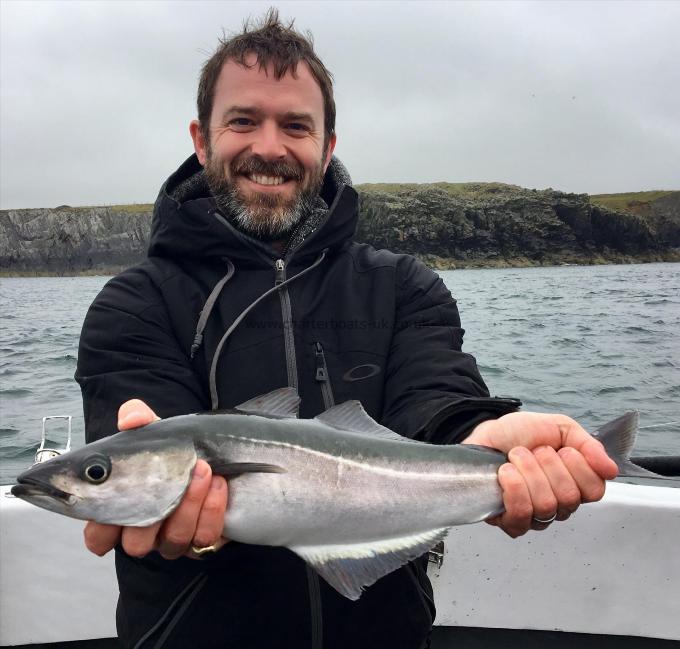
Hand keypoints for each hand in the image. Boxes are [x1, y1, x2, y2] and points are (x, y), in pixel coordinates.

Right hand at [83, 400, 228, 558]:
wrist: (214, 454)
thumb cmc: (169, 450)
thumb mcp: (153, 432)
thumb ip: (136, 418)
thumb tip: (130, 420)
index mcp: (122, 511)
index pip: (98, 538)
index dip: (102, 530)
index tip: (116, 505)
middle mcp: (145, 533)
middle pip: (136, 544)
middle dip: (154, 511)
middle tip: (176, 474)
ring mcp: (173, 540)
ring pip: (173, 541)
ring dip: (190, 504)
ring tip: (204, 470)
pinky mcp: (202, 540)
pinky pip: (204, 538)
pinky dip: (212, 510)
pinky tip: (218, 484)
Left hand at [463, 411, 617, 537]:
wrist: (485, 434)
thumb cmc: (520, 433)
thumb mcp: (559, 427)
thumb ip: (588, 445)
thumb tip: (611, 470)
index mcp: (576, 484)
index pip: (595, 490)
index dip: (577, 465)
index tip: (561, 449)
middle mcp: (559, 505)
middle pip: (569, 497)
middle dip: (547, 463)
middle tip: (533, 450)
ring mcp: (536, 517)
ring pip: (546, 505)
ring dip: (528, 471)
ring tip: (515, 457)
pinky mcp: (510, 521)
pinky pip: (521, 515)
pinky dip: (513, 486)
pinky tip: (505, 472)